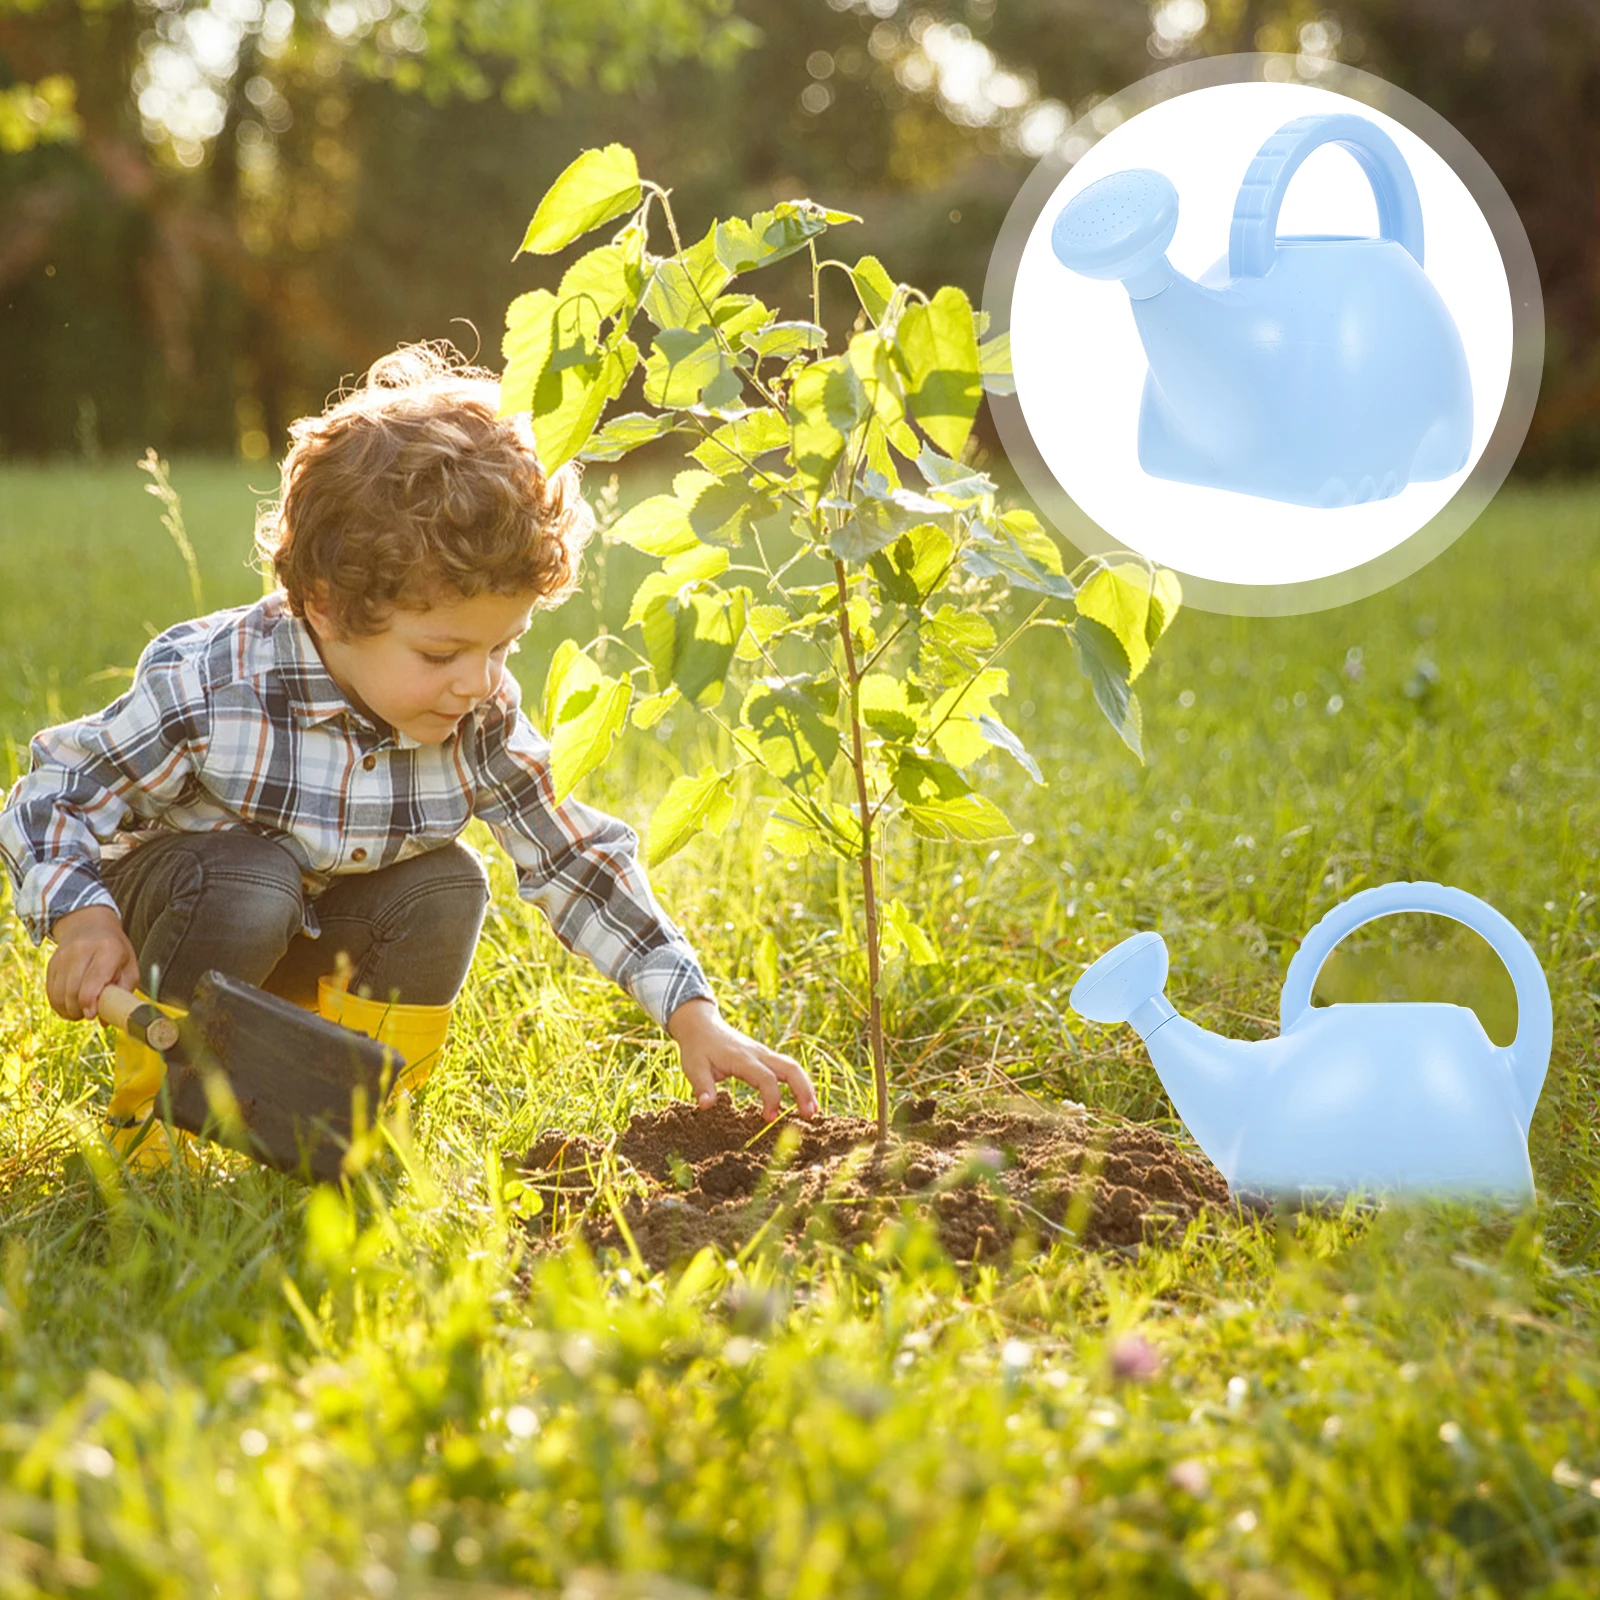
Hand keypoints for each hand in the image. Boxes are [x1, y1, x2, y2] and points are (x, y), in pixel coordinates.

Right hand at [46, 905, 140, 1021]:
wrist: (89, 926)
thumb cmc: (115, 951)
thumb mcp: (129, 967)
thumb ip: (122, 992)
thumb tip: (105, 1021)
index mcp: (108, 950)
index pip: (93, 980)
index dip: (90, 1003)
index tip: (92, 1015)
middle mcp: (81, 951)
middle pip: (73, 991)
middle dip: (79, 1010)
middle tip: (90, 1014)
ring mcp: (63, 956)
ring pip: (59, 994)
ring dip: (69, 1010)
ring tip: (81, 1011)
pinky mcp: (51, 964)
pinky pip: (50, 992)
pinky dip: (59, 1005)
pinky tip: (70, 1006)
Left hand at [666, 998, 818, 1121]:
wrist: (701, 1025)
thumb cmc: (697, 1049)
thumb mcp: (693, 1068)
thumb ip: (702, 1086)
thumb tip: (706, 1106)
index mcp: (742, 1058)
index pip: (765, 1078)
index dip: (772, 1098)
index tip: (769, 1118)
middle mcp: (758, 1054)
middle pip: (790, 1068)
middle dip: (803, 1090)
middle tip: (810, 1115)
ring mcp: (764, 1054)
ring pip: (792, 1067)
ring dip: (805, 1087)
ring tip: (812, 1111)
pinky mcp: (765, 1056)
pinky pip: (788, 1067)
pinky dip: (799, 1082)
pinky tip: (804, 1099)